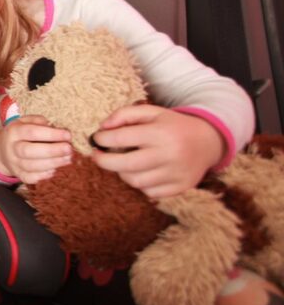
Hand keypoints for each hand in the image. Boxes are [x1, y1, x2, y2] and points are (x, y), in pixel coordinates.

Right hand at [0, 115, 72, 183]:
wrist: (2, 150)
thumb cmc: (20, 133)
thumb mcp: (25, 121)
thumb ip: (39, 121)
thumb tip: (56, 128)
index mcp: (14, 131)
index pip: (31, 132)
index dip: (51, 134)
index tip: (67, 135)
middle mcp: (11, 148)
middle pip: (29, 151)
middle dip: (52, 151)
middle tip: (69, 149)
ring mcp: (14, 163)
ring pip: (31, 166)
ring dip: (53, 163)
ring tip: (68, 158)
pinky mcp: (19, 175)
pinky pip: (31, 178)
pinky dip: (44, 175)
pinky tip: (55, 169)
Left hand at [91, 105, 223, 197]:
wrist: (208, 141)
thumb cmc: (172, 125)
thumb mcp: (151, 112)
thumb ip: (124, 114)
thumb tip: (102, 128)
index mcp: (161, 132)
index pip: (121, 138)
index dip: (102, 139)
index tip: (96, 138)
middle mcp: (170, 154)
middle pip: (125, 165)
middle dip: (104, 161)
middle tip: (97, 155)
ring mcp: (176, 173)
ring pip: (135, 181)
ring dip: (122, 172)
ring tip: (123, 162)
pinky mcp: (180, 187)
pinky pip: (149, 192)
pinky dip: (140, 183)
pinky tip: (141, 172)